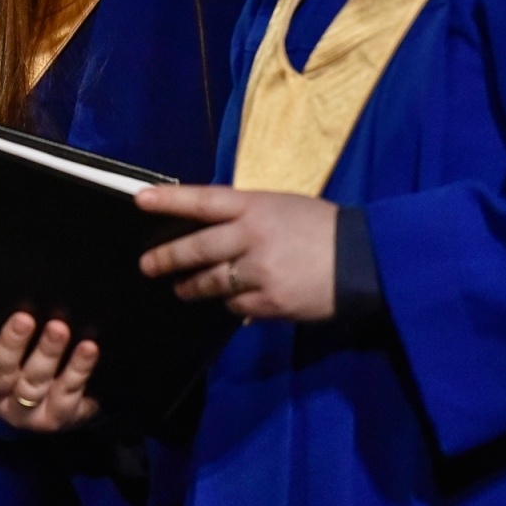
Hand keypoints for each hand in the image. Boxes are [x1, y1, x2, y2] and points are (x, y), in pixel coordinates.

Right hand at [0, 312, 99, 431]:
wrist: (65, 400)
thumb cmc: (26, 355)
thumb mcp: (9, 342)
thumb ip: (1, 319)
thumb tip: (11, 282)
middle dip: (10, 346)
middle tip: (24, 319)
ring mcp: (24, 412)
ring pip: (32, 384)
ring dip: (46, 354)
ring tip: (59, 329)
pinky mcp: (55, 418)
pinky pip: (66, 393)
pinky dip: (78, 369)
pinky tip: (88, 348)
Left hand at [136, 186, 337, 321]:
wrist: (365, 260)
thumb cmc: (322, 227)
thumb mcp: (282, 207)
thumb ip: (246, 217)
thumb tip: (209, 230)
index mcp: (255, 206)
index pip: (203, 200)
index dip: (170, 200)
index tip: (140, 199)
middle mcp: (252, 237)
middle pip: (197, 248)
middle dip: (167, 258)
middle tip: (146, 265)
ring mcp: (259, 272)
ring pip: (211, 282)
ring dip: (192, 286)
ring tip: (181, 288)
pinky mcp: (270, 302)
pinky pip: (236, 305)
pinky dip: (232, 303)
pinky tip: (233, 301)